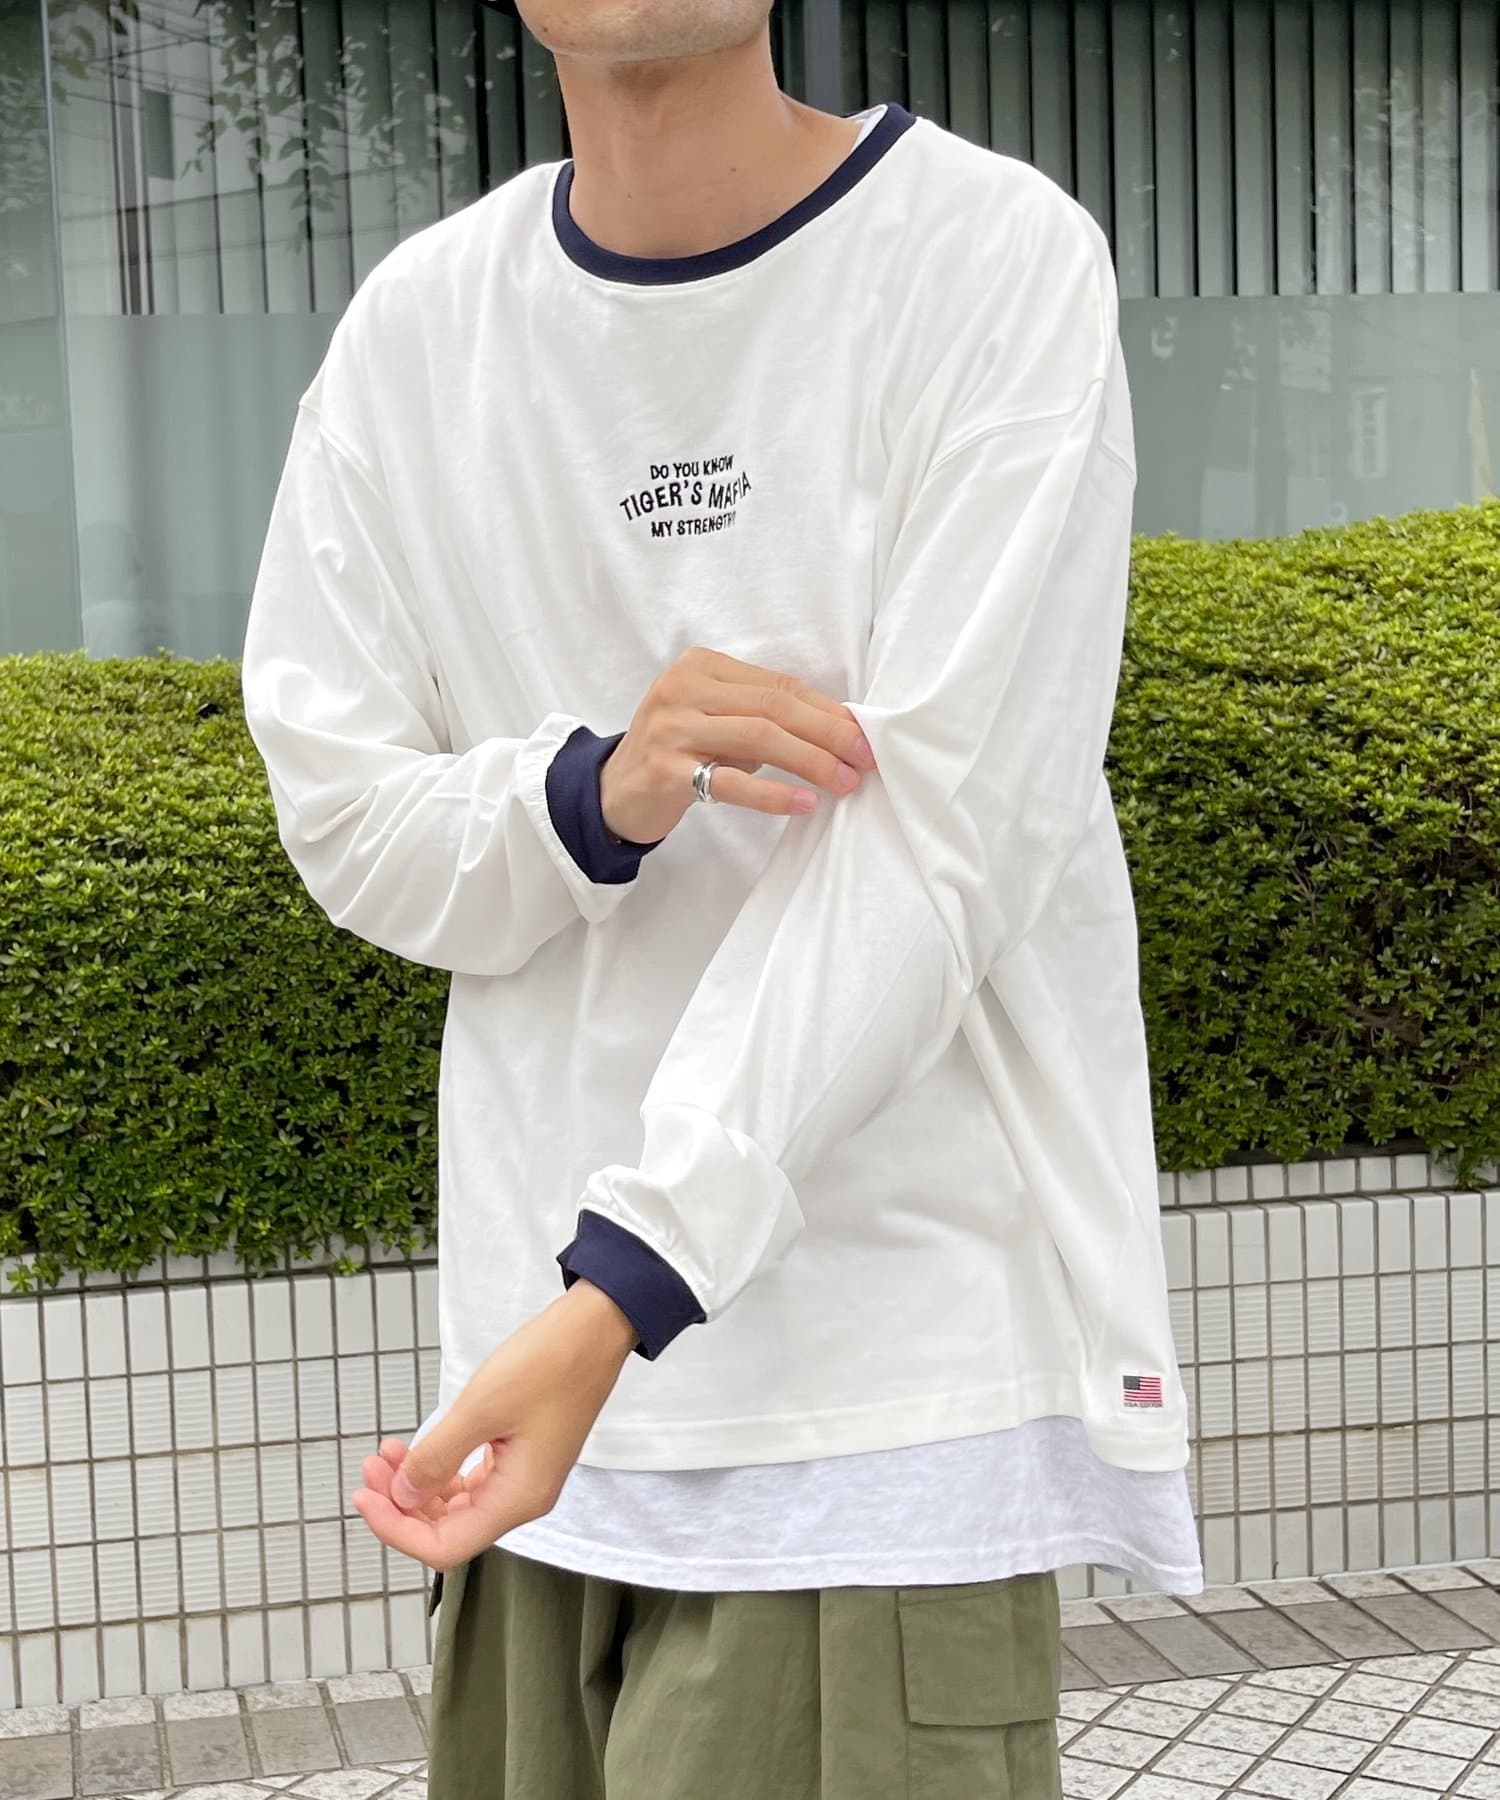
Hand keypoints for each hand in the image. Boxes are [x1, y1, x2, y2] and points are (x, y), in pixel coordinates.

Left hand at [347, 1280, 638, 1569]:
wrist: (595, 1328)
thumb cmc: (550, 1363)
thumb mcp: (481, 1408)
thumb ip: (436, 1457)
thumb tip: (401, 1495)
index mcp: (518, 1498)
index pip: (446, 1546)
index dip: (398, 1530)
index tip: (365, 1497)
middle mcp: (522, 1497)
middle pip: (448, 1528)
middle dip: (402, 1503)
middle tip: (370, 1467)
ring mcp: (522, 1476)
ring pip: (455, 1503)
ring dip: (416, 1483)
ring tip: (385, 1453)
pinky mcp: (520, 1454)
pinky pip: (469, 1479)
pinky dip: (439, 1465)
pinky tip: (416, 1446)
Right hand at [599, 645, 877, 843]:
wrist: (614, 792)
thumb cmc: (678, 754)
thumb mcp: (717, 721)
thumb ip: (763, 715)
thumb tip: (838, 729)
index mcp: (701, 666)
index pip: (778, 684)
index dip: (826, 710)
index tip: (862, 734)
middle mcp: (683, 688)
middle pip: (774, 707)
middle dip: (828, 733)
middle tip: (864, 758)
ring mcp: (671, 727)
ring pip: (759, 737)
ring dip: (810, 762)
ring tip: (843, 783)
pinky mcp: (665, 770)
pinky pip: (730, 782)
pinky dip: (773, 793)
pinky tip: (803, 802)